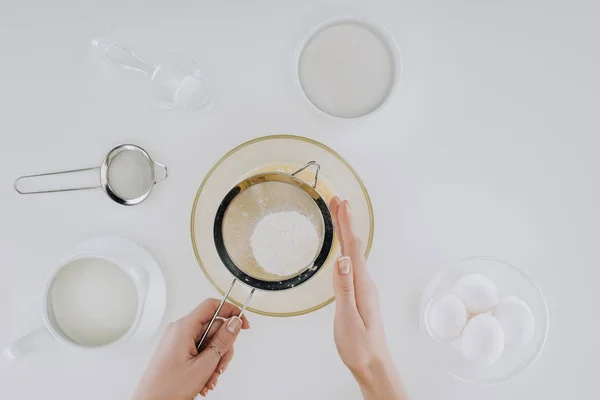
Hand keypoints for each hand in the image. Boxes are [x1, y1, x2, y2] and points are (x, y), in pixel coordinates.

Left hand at [133, 299, 249, 398]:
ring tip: (209, 379)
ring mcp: (177, 342)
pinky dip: (205, 365)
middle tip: (220, 366)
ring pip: (208, 343)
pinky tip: (203, 380)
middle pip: (213, 329)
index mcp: (184, 328)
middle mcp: (179, 331)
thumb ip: (222, 341)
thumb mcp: (203, 365)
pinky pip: (199, 352)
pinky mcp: (177, 352)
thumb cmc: (167, 389)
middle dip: (221, 349)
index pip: (212, 306)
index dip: (231, 312)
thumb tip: (234, 323)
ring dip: (214, 361)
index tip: (243, 324)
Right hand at [330, 197, 406, 399]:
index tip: (341, 203)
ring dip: (347, 232)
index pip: (352, 248)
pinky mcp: (360, 294)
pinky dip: (346, 248)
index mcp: (362, 285)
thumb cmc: (359, 346)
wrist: (373, 364)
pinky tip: (343, 249)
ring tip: (340, 217)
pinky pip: (353, 263)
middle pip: (354, 246)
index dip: (346, 224)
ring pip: (354, 252)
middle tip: (339, 200)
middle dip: (346, 221)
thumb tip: (342, 260)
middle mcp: (365, 282)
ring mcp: (364, 288)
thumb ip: (344, 289)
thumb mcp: (348, 318)